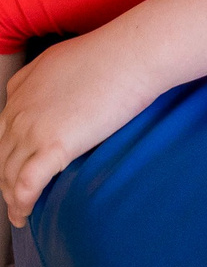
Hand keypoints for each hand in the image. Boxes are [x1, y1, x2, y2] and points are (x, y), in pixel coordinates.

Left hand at [0, 34, 157, 225]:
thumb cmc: (112, 52)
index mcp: (20, 91)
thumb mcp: (63, 58)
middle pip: (1, 156)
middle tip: (15, 196)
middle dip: (4, 179)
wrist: (133, 54)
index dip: (6, 154)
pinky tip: (25, 214)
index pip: (2, 132)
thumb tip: (52, 94)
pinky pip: (27, 184)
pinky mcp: (54, 146)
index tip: (15, 167)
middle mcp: (19, 112)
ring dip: (11, 197)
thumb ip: (45, 78)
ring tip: (20, 213)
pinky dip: (21, 203)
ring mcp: (33, 130)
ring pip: (9, 174)